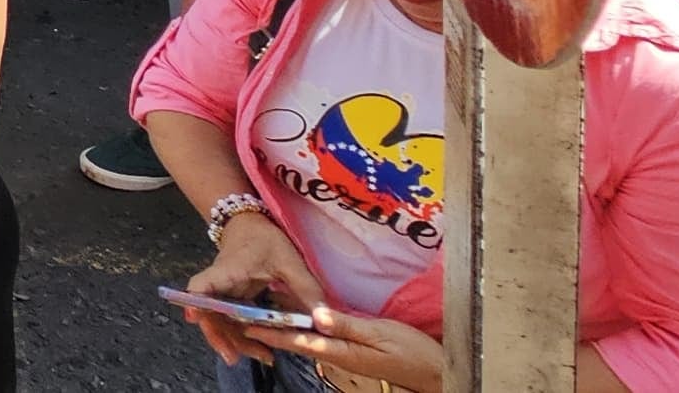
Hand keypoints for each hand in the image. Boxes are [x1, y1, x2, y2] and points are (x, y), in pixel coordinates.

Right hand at [182, 206, 333, 366]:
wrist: (249, 225)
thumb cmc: (265, 239)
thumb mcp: (289, 261)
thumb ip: (306, 289)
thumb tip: (322, 318)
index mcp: (227, 272)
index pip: (202, 287)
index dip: (196, 303)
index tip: (196, 318)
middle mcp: (218, 286)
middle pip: (210, 315)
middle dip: (223, 338)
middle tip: (240, 359)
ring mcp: (223, 294)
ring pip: (220, 322)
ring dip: (236, 341)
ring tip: (264, 357)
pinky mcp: (230, 299)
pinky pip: (230, 320)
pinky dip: (242, 335)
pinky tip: (262, 346)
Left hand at [264, 307, 439, 389]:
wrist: (434, 369)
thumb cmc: (411, 352)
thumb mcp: (380, 334)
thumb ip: (347, 325)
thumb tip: (316, 315)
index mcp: (340, 352)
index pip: (299, 340)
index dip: (273, 332)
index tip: (247, 324)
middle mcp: (337, 353)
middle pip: (299, 339)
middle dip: (272, 328)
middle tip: (244, 313)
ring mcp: (344, 352)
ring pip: (308, 337)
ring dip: (287, 325)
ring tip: (262, 308)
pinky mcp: (352, 348)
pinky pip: (322, 336)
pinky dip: (306, 324)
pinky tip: (299, 313)